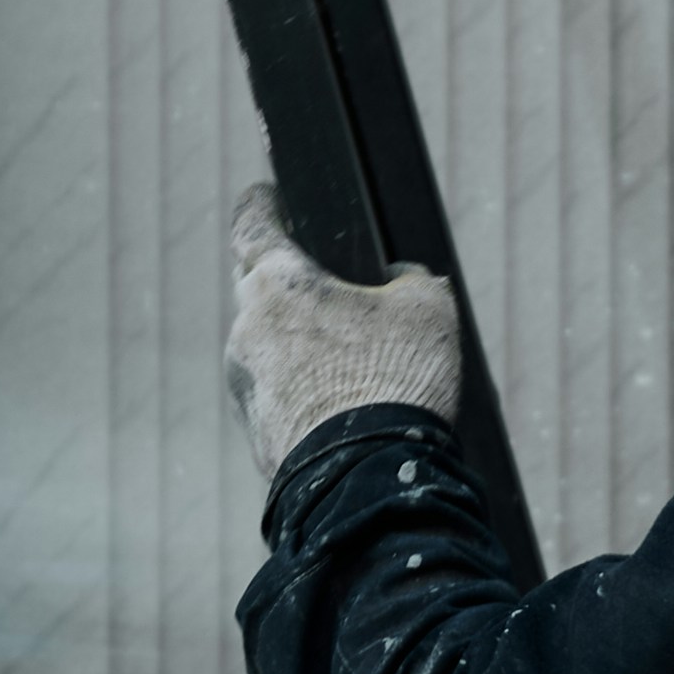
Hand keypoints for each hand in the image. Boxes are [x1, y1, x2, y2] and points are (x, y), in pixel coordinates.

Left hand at [224, 183, 464, 477]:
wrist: (369, 478)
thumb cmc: (396, 378)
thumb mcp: (429, 306)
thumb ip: (408, 278)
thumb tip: (395, 280)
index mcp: (278, 283)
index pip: (252, 224)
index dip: (262, 204)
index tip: (267, 194)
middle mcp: (247, 329)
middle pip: (261, 288)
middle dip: (294, 285)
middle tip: (337, 291)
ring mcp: (244, 384)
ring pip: (269, 345)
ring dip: (301, 344)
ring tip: (359, 364)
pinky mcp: (255, 430)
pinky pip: (278, 393)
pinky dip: (305, 389)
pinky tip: (347, 404)